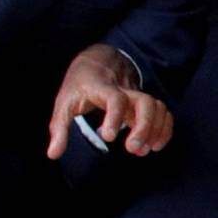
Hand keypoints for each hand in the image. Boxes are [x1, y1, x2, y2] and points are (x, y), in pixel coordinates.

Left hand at [45, 43, 173, 160]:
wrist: (99, 62)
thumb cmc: (79, 85)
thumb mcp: (64, 103)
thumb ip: (59, 129)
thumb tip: (53, 154)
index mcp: (103, 88)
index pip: (116, 99)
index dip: (114, 117)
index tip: (108, 137)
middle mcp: (126, 90)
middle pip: (146, 103)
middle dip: (144, 127)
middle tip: (132, 149)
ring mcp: (139, 96)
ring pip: (158, 108)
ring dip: (155, 131)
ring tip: (143, 150)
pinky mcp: (146, 103)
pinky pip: (164, 113)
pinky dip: (164, 130)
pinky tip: (155, 145)